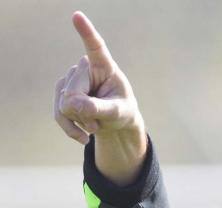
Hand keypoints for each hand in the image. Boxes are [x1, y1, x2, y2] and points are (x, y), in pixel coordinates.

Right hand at [54, 11, 142, 144]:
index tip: (77, 16)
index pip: (95, 46)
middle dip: (85, 114)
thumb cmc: (123, 112)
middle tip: (100, 122)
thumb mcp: (120, 113)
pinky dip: (70, 129)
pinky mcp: (61, 93)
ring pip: (64, 105)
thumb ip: (101, 109)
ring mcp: (69, 79)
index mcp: (104, 65)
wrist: (115, 123)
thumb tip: (73, 105)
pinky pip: (59, 114)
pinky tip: (83, 137)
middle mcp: (83, 67)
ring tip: (96, 124)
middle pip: (73, 93)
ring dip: (81, 122)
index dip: (86, 33)